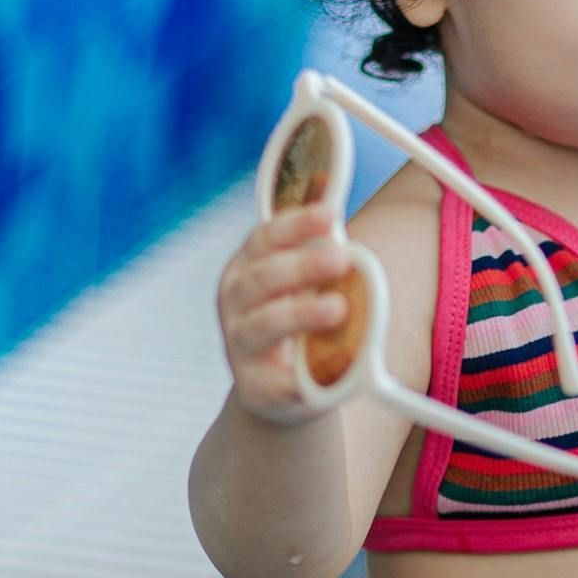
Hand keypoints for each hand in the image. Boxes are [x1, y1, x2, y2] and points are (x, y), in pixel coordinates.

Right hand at [217, 202, 350, 421]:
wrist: (277, 390)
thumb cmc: (294, 321)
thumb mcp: (302, 277)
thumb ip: (314, 239)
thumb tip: (325, 187)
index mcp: (248, 268)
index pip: (265, 238)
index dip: (295, 224)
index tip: (329, 212)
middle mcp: (236, 303)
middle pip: (263, 278)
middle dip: (302, 265)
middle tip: (341, 257)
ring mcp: (240, 346)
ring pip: (264, 325)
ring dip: (301, 314)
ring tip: (338, 308)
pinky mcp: (255, 387)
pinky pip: (280, 380)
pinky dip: (303, 375)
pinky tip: (331, 367)